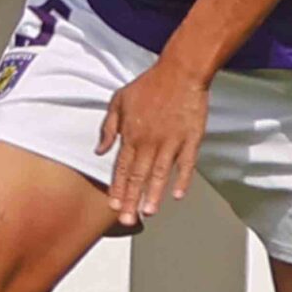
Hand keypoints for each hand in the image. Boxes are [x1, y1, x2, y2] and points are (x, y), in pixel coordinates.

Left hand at [96, 59, 211, 227]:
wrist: (180, 71)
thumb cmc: (150, 84)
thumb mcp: (119, 100)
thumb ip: (108, 127)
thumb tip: (99, 149)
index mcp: (131, 134)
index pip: (122, 168)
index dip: (118, 188)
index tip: (114, 206)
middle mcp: (150, 141)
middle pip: (138, 176)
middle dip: (132, 200)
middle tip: (128, 219)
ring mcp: (171, 141)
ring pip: (160, 173)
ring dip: (154, 194)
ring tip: (149, 212)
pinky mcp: (191, 138)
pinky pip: (187, 163)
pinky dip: (183, 179)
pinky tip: (179, 194)